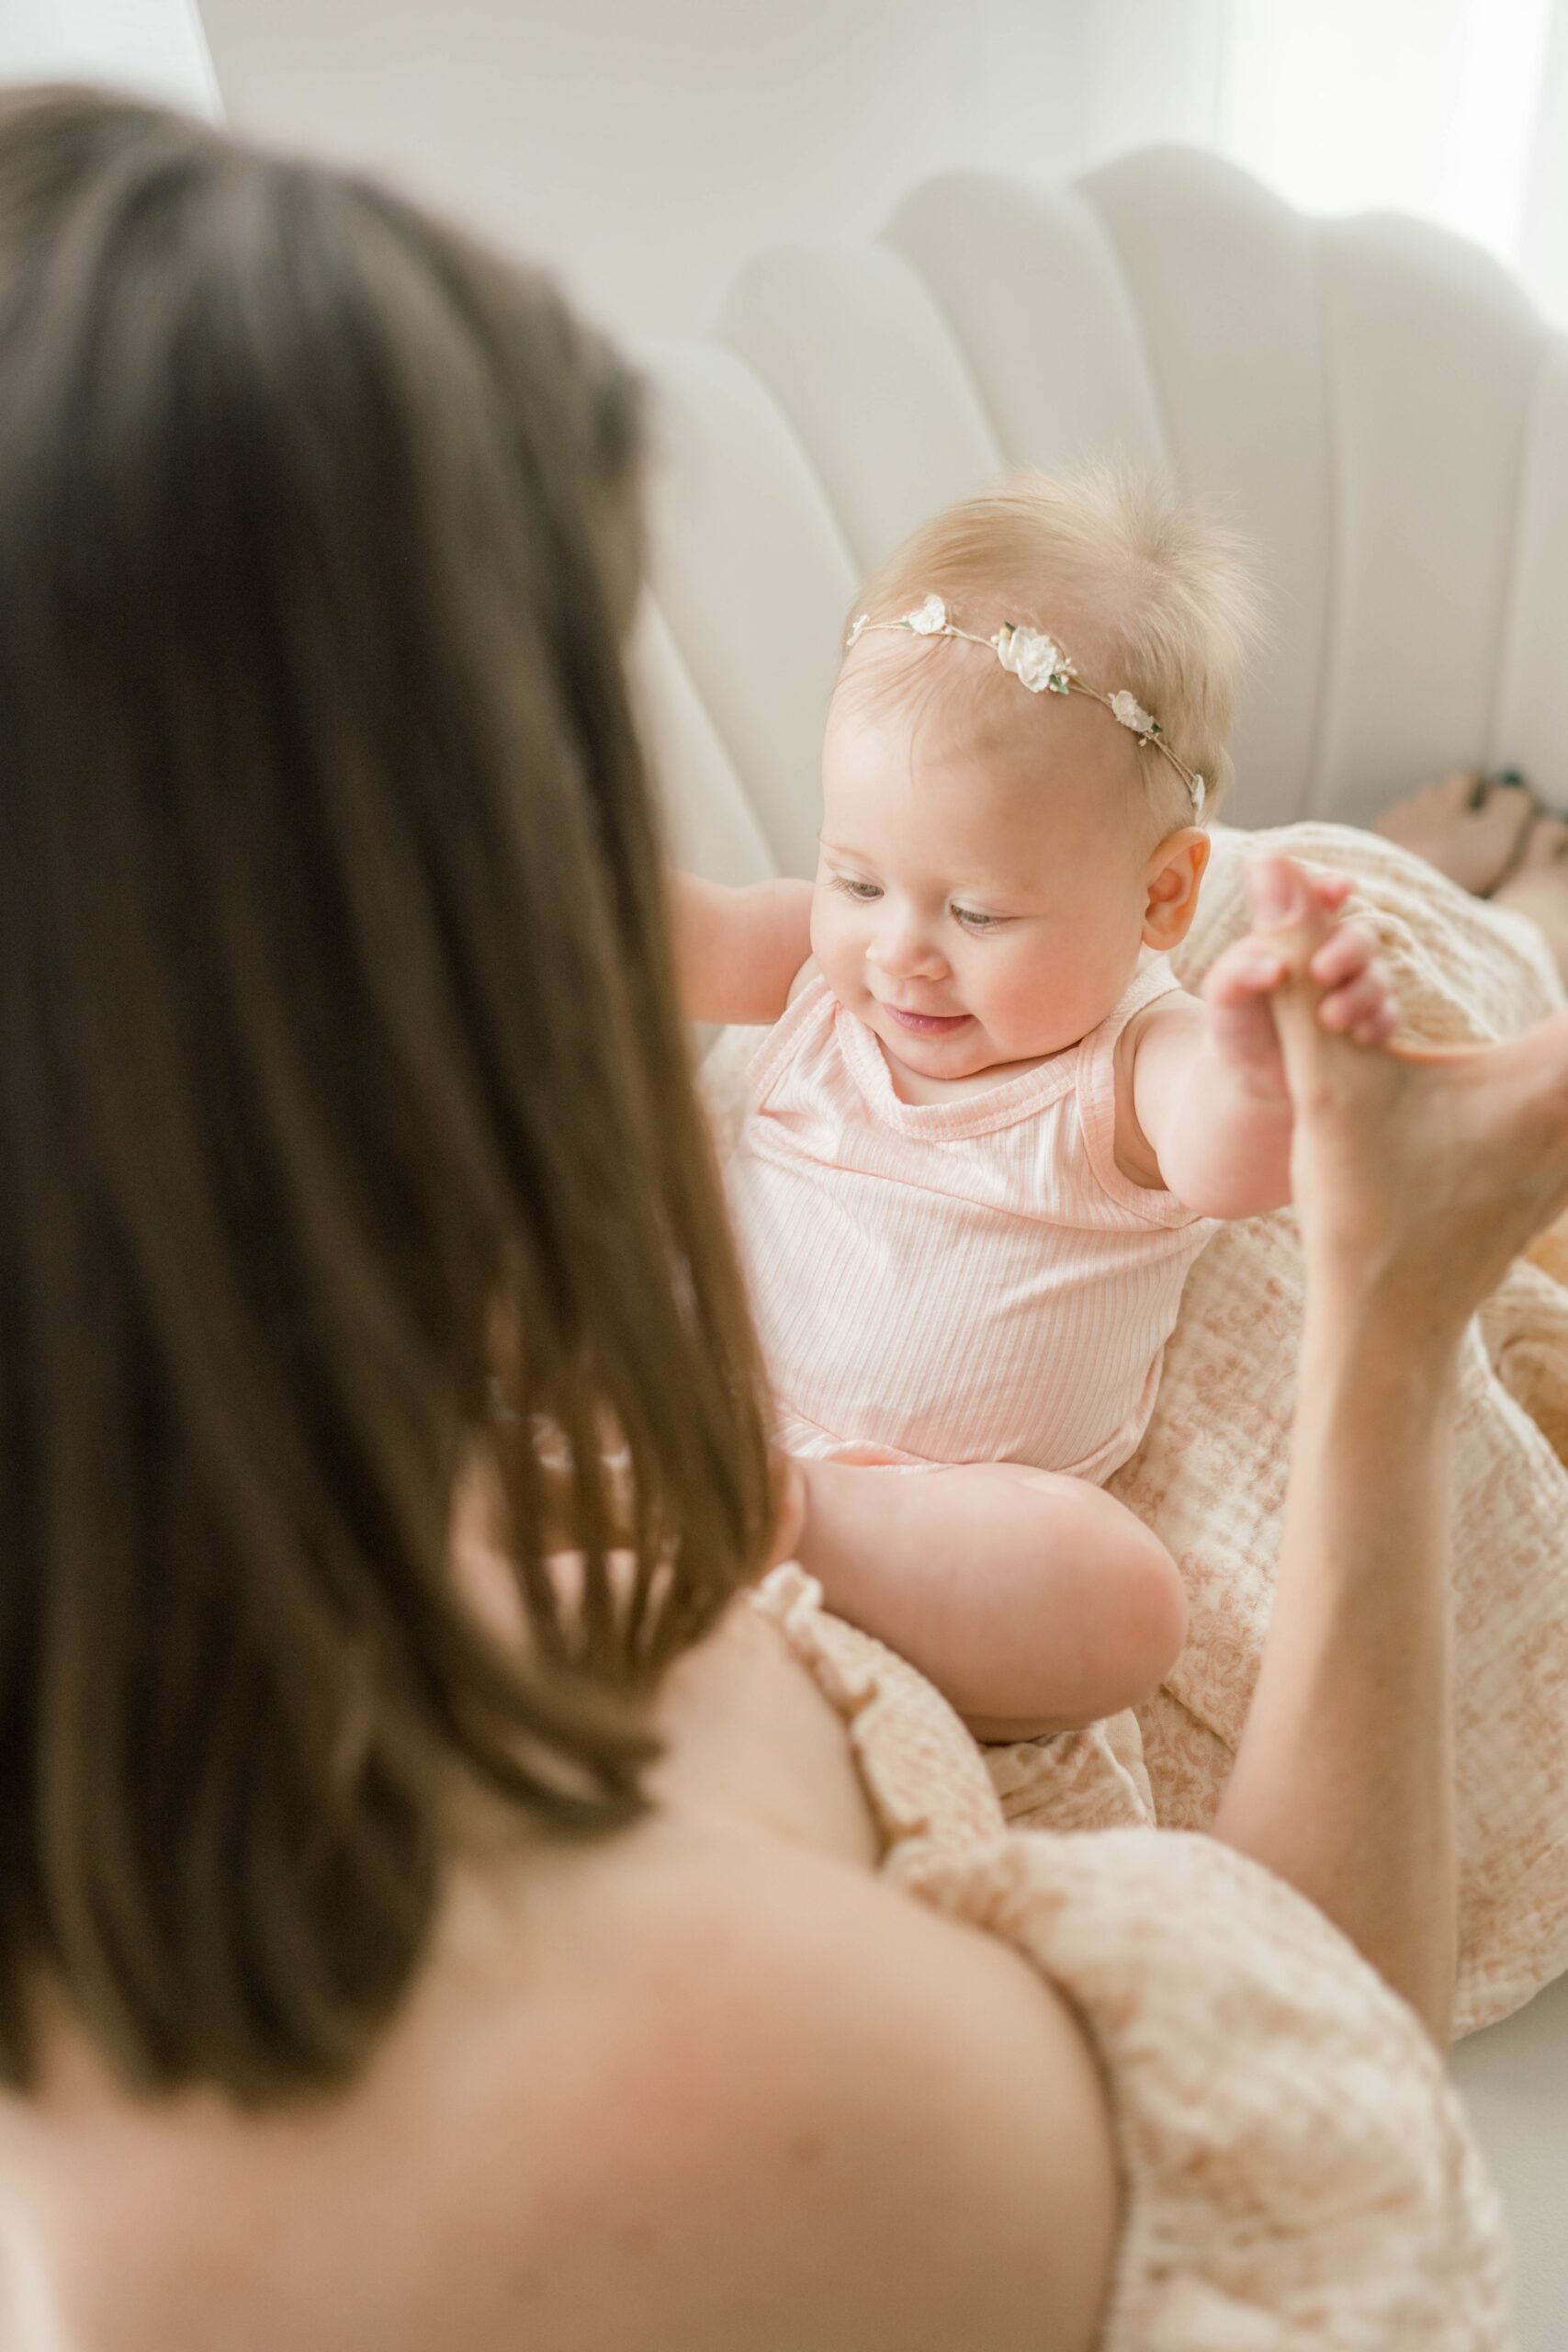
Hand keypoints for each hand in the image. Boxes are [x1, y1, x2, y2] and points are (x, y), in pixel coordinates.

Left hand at [1200, 858, 1399, 1099]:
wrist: (1249, 1077)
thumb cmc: (1236, 1022)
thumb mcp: (1223, 995)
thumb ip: (1239, 968)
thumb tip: (1275, 966)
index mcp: (1294, 934)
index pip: (1319, 899)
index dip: (1331, 888)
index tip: (1338, 889)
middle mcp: (1330, 955)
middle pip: (1359, 936)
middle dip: (1347, 950)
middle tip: (1321, 971)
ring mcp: (1354, 989)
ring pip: (1379, 977)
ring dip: (1362, 993)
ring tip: (1330, 1017)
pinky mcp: (1368, 1026)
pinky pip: (1389, 1017)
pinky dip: (1379, 1023)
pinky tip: (1359, 1035)